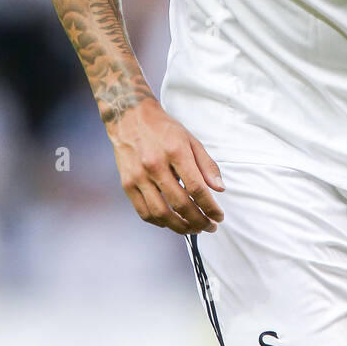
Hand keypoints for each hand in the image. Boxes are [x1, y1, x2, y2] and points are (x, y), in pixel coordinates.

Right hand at [105, 97, 224, 233]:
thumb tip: (219, 189)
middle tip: (209, 226)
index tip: (219, 216)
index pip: (197, 188)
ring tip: (193, 229)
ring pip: (161, 213)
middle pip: (180, 204)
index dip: (210, 207)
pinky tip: (171, 223)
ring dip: (180, 227)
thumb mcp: (190, 140)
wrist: (130, 116)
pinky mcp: (127, 184)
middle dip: (199, 221)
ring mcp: (138, 176)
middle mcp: (155, 165)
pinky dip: (159, 222)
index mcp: (175, 151)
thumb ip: (206, 165)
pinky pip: (144, 212)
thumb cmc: (163, 129)